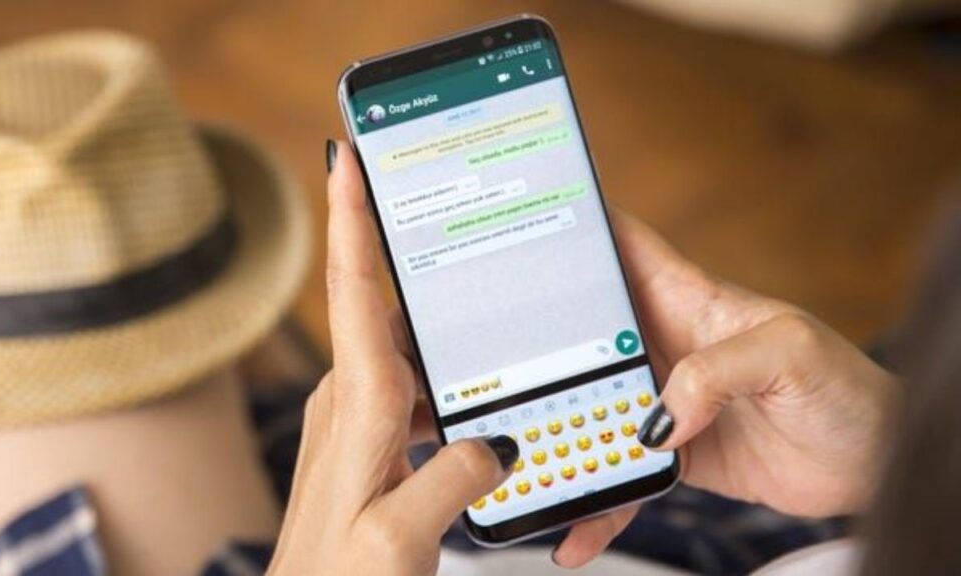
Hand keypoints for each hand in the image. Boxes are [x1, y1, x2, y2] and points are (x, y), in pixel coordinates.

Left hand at [267, 142, 518, 575]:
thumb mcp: (398, 538)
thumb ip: (452, 481)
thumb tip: (495, 441)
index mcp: (359, 404)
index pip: (351, 288)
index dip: (348, 215)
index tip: (347, 155)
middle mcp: (351, 399)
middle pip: (384, 303)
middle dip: (406, 251)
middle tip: (434, 203)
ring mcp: (357, 417)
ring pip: (404, 346)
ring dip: (432, 319)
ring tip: (473, 295)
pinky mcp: (369, 439)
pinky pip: (410, 385)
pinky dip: (441, 373)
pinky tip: (472, 389)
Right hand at [551, 212, 897, 567]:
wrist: (871, 462)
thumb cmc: (847, 388)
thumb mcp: (791, 353)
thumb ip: (719, 371)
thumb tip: (657, 418)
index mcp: (689, 300)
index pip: (623, 248)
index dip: (576, 228)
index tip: (521, 225)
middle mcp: (666, 344)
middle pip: (582, 334)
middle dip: (535, 342)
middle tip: (488, 363)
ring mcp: (664, 399)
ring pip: (591, 409)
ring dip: (558, 432)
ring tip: (520, 459)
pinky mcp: (671, 452)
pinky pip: (621, 475)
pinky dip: (599, 502)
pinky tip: (576, 528)